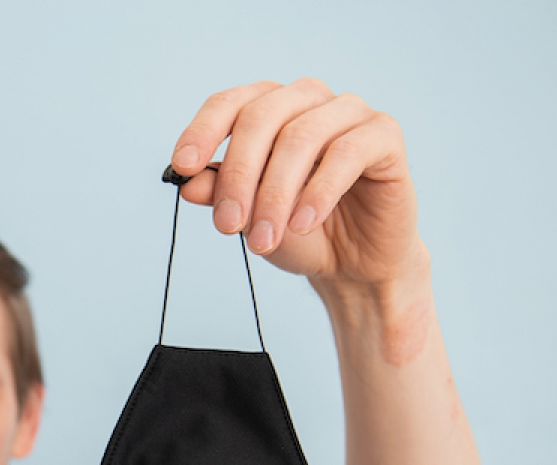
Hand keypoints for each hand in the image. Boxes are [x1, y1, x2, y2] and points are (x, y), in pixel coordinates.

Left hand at [169, 79, 426, 292]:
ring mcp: (348, 112)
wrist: (351, 263)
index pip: (229, 103)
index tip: (183, 167)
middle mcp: (307, 99)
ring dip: (275, 194)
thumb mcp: (248, 216)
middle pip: (261, 117)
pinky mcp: (383, 135)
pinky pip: (348, 152)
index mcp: (269, 109)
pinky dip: (318, 192)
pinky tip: (303, 224)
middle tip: (226, 226)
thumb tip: (187, 183)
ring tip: (264, 240)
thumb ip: (220, 193)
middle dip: (238, 175)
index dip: (203, 131)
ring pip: (301, 136)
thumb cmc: (296, 231)